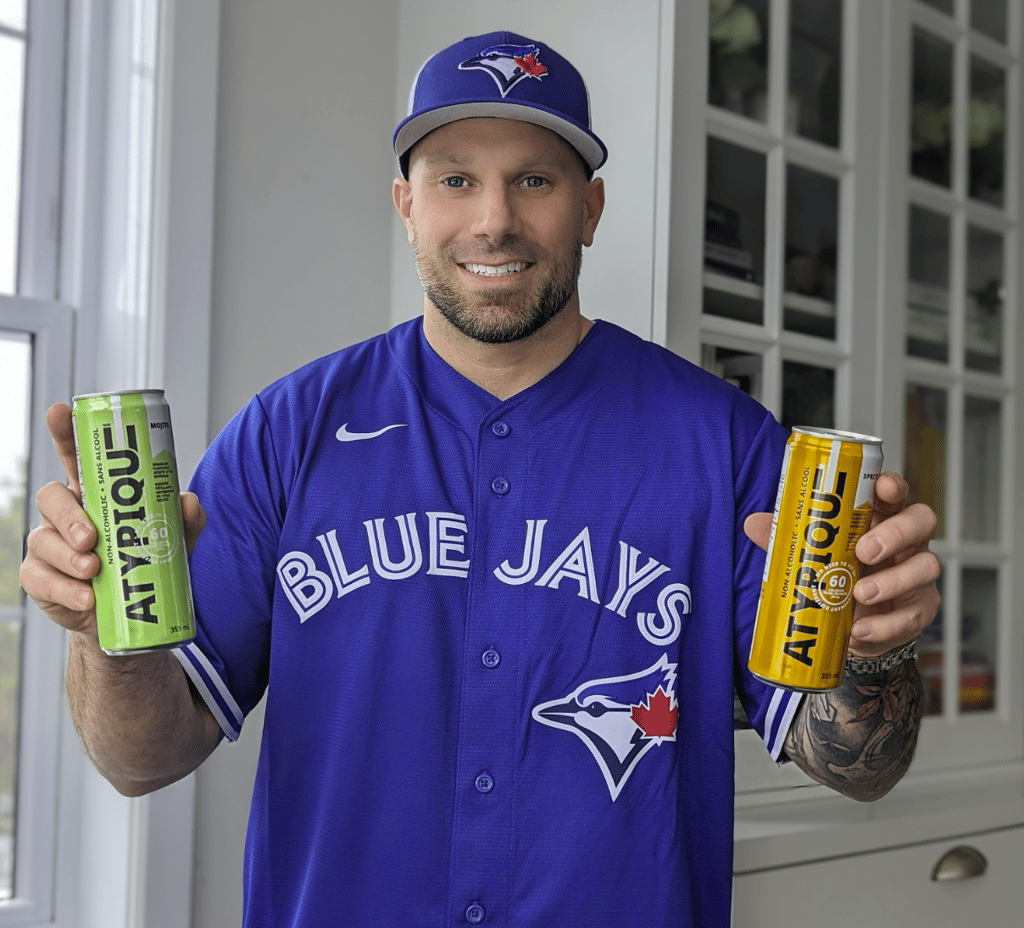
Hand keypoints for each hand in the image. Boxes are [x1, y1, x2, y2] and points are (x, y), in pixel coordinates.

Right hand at [19, 402, 205, 635]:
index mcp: (94, 493)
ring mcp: (48, 545)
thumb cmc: (149, 562)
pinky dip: (65, 588)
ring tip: (95, 570)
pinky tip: (87, 597)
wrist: (132, 613)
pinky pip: (40, 578)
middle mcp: (65, 514)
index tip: (61, 411)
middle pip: (49, 497)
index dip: (64, 431)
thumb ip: (185, 520)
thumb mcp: (176, 540)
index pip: (74, 455)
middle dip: (68, 515)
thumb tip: (187, 501)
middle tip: (91, 537)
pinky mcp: (40, 578)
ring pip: (43, 540)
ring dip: (68, 556)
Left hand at [744, 471, 940, 657]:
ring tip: (860, 594)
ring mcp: (916, 574)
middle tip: (864, 551)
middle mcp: (906, 542)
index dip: (894, 485)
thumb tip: (753, 523)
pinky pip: (913, 614)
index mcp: (881, 518)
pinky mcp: (919, 608)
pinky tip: (861, 628)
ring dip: (892, 581)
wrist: (850, 627)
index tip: (883, 486)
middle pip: (921, 522)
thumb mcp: (810, 555)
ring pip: (926, 567)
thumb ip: (787, 537)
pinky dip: (886, 624)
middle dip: (895, 533)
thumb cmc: (836, 577)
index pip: (895, 493)